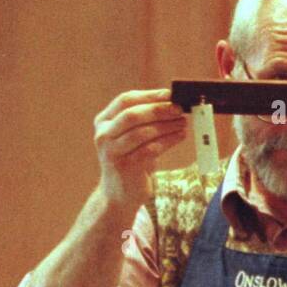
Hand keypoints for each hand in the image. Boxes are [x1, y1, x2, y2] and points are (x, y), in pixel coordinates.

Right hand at [94, 88, 188, 207]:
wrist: (120, 193)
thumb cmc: (131, 158)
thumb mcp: (132, 135)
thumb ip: (145, 118)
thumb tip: (173, 101)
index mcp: (103, 122)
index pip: (125, 100)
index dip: (149, 95)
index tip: (170, 94)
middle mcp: (103, 136)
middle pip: (132, 115)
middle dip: (159, 110)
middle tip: (179, 109)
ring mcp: (112, 153)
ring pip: (142, 133)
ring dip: (166, 126)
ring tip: (183, 123)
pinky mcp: (125, 167)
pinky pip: (150, 150)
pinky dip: (168, 141)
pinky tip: (180, 136)